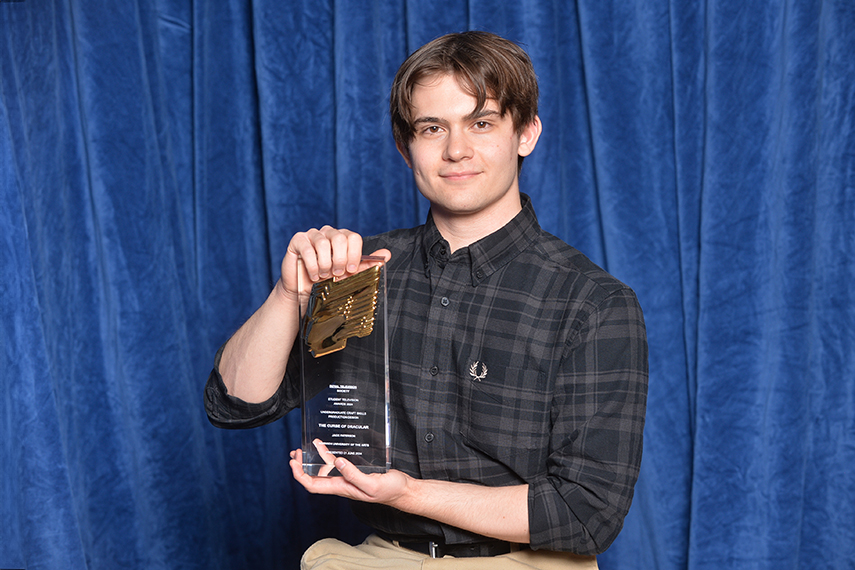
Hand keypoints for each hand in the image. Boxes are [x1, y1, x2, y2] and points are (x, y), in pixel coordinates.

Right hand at [277, 226, 390, 301]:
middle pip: (339, 238)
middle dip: (340, 259)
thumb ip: (367, 264)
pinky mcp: (297, 240)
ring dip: (325, 264)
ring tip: (324, 276)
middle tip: (337, 273)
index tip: (351, 269)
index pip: (353, 237)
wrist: (305, 291)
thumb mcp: (350, 275)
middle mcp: (328, 233)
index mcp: (343, 238)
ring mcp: (312, 235)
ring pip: (323, 243)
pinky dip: (312, 265)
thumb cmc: (328, 281)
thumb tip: (386, 254)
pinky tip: (314, 275)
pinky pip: (307, 248)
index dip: (354, 254)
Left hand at [288, 446, 411, 504]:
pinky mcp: (354, 470)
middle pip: (313, 477)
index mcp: (342, 488)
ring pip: (323, 469)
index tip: (294, 462)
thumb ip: (354, 475)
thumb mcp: (371, 484)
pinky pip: (336, 463)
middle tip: (295, 453)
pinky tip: (325, 446)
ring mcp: (347, 477)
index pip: (313, 485)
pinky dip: (328, 454)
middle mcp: (341, 484)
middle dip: (301, 466)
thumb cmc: (389, 490)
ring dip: (312, 459)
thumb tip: (337, 462)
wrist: (402, 491)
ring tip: (306, 446)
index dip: (299, 475)